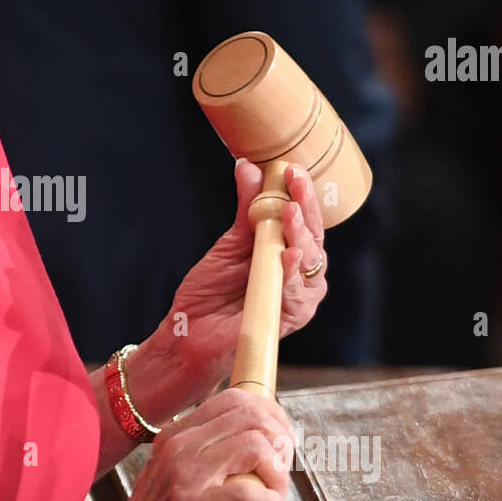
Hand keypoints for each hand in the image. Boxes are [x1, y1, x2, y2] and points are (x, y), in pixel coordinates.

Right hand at [87, 388, 293, 500]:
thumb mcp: (177, 480)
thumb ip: (208, 459)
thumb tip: (261, 446)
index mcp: (175, 435)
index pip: (235, 400)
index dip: (271, 418)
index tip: (282, 446)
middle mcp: (177, 445)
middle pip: (251, 417)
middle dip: (281, 444)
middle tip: (281, 476)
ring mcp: (182, 474)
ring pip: (255, 446)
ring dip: (278, 477)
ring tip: (272, 500)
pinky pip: (248, 492)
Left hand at [153, 160, 327, 400]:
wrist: (189, 333)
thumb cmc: (210, 291)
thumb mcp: (229, 243)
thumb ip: (244, 208)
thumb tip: (248, 167)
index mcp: (288, 250)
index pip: (303, 217)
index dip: (300, 193)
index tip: (291, 169)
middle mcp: (299, 272)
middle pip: (313, 235)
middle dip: (304, 207)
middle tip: (294, 184)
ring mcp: (299, 295)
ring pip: (310, 261)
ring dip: (300, 235)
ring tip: (289, 213)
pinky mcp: (291, 317)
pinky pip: (298, 293)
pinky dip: (292, 272)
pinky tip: (288, 254)